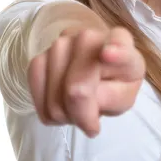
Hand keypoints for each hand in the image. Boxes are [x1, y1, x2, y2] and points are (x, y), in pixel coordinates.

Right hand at [27, 26, 145, 136]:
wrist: (96, 68)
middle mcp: (87, 37)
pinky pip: (36, 90)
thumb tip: (81, 94)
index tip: (107, 55)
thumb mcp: (124, 95)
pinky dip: (46, 108)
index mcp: (119, 41)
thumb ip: (112, 97)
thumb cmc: (115, 81)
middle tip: (90, 122)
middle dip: (81, 115)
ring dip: (63, 113)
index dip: (113, 51)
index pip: (116, 42)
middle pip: (76, 88)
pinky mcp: (39, 55)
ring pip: (54, 94)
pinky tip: (60, 107)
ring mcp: (60, 44)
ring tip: (77, 110)